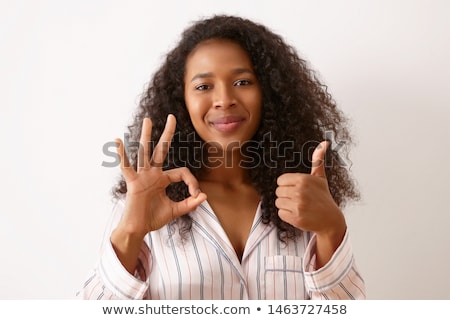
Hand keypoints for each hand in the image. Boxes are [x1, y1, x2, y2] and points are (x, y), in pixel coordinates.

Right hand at [114, 114, 206, 237]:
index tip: (196, 194)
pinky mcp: (134, 183)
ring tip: (148, 120)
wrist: (139, 229)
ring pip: (145, 152)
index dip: (192, 182)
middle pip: (161, 149)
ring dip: (146, 136)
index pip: (182, 172)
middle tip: (172, 117)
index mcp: (163, 179)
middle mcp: (153, 174)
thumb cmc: (153, 218)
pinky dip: (122, 155)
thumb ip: (190, 204)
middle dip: (167, 134)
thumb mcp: (176, 210)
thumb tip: (205, 196)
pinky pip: (127, 167)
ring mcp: (143, 176)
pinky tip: (118, 141)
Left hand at [275, 141, 345, 238]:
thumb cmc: (323, 197)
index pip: (280, 180)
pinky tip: (298, 214)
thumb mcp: (320, 178)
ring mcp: (298, 205)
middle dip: (286, 195)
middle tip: (299, 199)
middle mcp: (300, 191)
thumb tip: (324, 142)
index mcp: (303, 179)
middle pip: (278, 191)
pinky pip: (280, 213)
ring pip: (278, 202)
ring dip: (286, 205)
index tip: (297, 189)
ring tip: (299, 206)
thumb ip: (318, 160)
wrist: (331, 220)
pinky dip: (287, 215)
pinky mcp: (296, 218)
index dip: (287, 185)